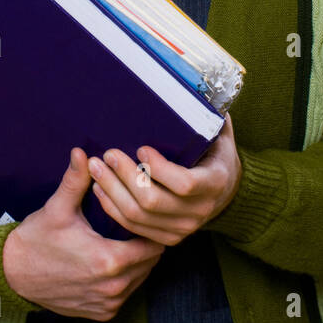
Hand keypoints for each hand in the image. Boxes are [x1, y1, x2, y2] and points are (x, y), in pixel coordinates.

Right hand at [1, 148, 164, 321]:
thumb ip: (76, 180)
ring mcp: (107, 304)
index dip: (150, 228)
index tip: (142, 215)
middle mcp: (113, 287)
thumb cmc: (36, 239)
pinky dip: (123, 281)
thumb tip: (82, 152)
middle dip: (145, 243)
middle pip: (150, 263)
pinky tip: (111, 263)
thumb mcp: (58, 208)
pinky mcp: (100, 314)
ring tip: (124, 242)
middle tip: (135, 225)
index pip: (152, 245)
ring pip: (140, 280)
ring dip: (137, 263)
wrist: (12, 274)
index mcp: (108, 260)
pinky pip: (125, 295)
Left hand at [88, 115, 241, 245]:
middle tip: (108, 154)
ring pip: (139, 216)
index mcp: (215, 182)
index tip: (141, 148)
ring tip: (96, 169)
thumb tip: (188, 84)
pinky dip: (113, 209)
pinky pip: (134, 228)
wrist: (227, 190)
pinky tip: (100, 190)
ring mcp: (184, 228)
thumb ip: (205, 115)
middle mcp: (200, 210)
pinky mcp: (168, 238)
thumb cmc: (215, 152)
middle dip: (125, 176)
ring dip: (112, 192)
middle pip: (153, 201)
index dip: (159, 169)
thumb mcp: (218, 133)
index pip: (184, 183)